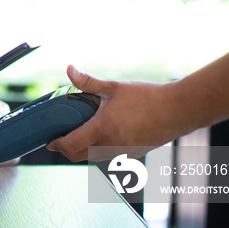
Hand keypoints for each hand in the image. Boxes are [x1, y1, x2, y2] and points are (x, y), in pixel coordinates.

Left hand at [46, 65, 181, 161]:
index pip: (70, 145)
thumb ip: (87, 82)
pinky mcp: (132, 156)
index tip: (50, 140)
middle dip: (66, 150)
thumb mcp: (114, 87)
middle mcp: (110, 146)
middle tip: (60, 138)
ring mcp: (122, 154)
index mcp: (102, 130)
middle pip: (78, 156)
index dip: (56, 144)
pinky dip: (100, 150)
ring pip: (93, 158)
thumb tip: (69, 69)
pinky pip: (109, 157)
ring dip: (83, 150)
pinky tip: (104, 135)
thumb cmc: (148, 98)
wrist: (178, 111)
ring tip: (81, 133)